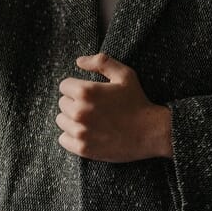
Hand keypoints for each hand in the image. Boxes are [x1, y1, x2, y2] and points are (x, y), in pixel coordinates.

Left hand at [56, 53, 172, 162]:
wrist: (150, 132)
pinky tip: (87, 132)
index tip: (89, 92)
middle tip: (92, 106)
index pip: (64, 86)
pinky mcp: (83, 149)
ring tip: (90, 119)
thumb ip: (101, 62)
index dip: (76, 86)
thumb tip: (78, 61)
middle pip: (62, 103)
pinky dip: (71, 136)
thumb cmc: (137, 101)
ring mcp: (81, 132)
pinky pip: (63, 139)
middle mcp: (80, 112)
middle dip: (74, 102)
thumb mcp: (124, 74)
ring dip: (72, 119)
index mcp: (86, 91)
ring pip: (61, 121)